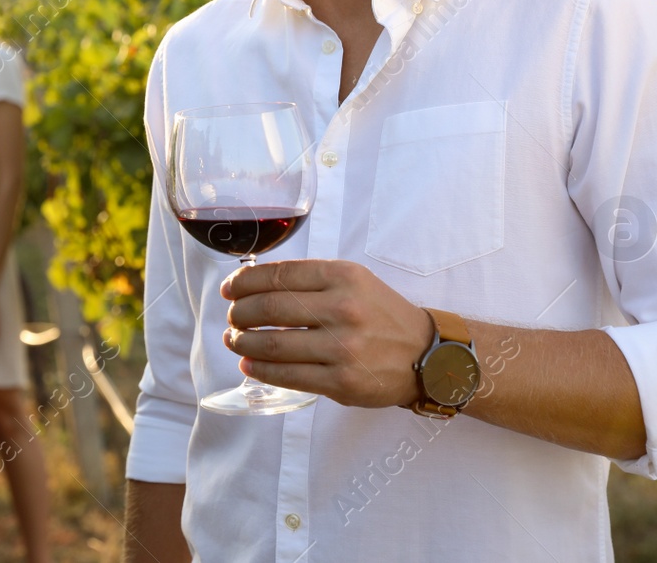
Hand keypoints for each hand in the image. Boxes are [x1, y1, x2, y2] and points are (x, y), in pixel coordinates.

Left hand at [220, 259, 433, 407]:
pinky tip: (249, 365)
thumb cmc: (382, 315)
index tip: (229, 290)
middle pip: (269, 308)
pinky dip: (261, 370)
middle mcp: (343, 308)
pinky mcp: (342, 381)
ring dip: (243, 343)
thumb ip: (311, 280)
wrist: (427, 356)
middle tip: (231, 318)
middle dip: (239, 314)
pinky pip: (288, 376)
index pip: (278, 275)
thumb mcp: (354, 281)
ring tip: (234, 341)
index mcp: (343, 277)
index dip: (244, 283)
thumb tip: (255, 284)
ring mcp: (342, 347)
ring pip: (273, 345)